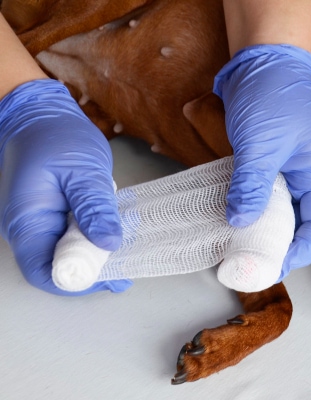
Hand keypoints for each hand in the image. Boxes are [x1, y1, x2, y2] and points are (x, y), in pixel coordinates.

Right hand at [0, 79, 131, 294]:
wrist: (39, 114)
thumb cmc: (56, 136)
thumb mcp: (83, 170)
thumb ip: (94, 207)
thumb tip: (109, 244)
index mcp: (27, 220)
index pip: (44, 271)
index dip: (78, 281)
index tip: (112, 278)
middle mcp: (26, 227)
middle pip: (55, 266)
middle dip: (91, 271)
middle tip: (125, 267)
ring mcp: (36, 221)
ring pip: (64, 252)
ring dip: (92, 254)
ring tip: (122, 250)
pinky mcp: (48, 214)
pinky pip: (67, 236)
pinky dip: (89, 237)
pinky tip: (108, 231)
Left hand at [214, 44, 310, 280]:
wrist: (260, 63)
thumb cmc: (272, 96)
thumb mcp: (260, 145)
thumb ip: (252, 185)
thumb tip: (240, 221)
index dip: (301, 250)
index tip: (273, 264)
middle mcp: (310, 178)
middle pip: (302, 225)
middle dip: (279, 246)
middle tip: (252, 263)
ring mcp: (291, 173)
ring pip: (281, 213)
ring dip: (262, 230)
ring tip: (240, 248)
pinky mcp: (272, 168)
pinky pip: (265, 197)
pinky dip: (251, 210)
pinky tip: (234, 220)